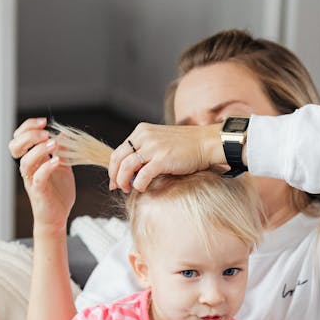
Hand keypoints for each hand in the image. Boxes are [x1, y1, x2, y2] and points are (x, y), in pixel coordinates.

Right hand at [8, 117, 75, 233]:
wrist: (58, 217)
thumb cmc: (58, 194)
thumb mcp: (63, 167)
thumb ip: (62, 151)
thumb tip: (63, 133)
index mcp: (33, 159)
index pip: (21, 137)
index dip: (29, 126)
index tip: (45, 122)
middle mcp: (29, 168)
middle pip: (15, 146)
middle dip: (29, 135)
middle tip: (45, 133)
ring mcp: (31, 179)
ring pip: (25, 161)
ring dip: (38, 150)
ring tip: (53, 144)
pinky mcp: (38, 191)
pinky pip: (37, 177)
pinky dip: (46, 167)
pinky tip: (57, 161)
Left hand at [107, 122, 224, 193]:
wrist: (206, 143)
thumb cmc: (186, 145)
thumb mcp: (159, 141)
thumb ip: (145, 150)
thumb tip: (131, 169)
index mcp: (142, 131)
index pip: (119, 150)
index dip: (113, 167)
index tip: (114, 179)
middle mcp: (145, 136)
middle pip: (118, 158)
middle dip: (115, 175)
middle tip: (117, 187)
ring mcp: (153, 147)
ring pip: (126, 166)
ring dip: (124, 181)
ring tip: (128, 189)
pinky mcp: (162, 159)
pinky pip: (142, 175)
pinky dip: (139, 184)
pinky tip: (142, 188)